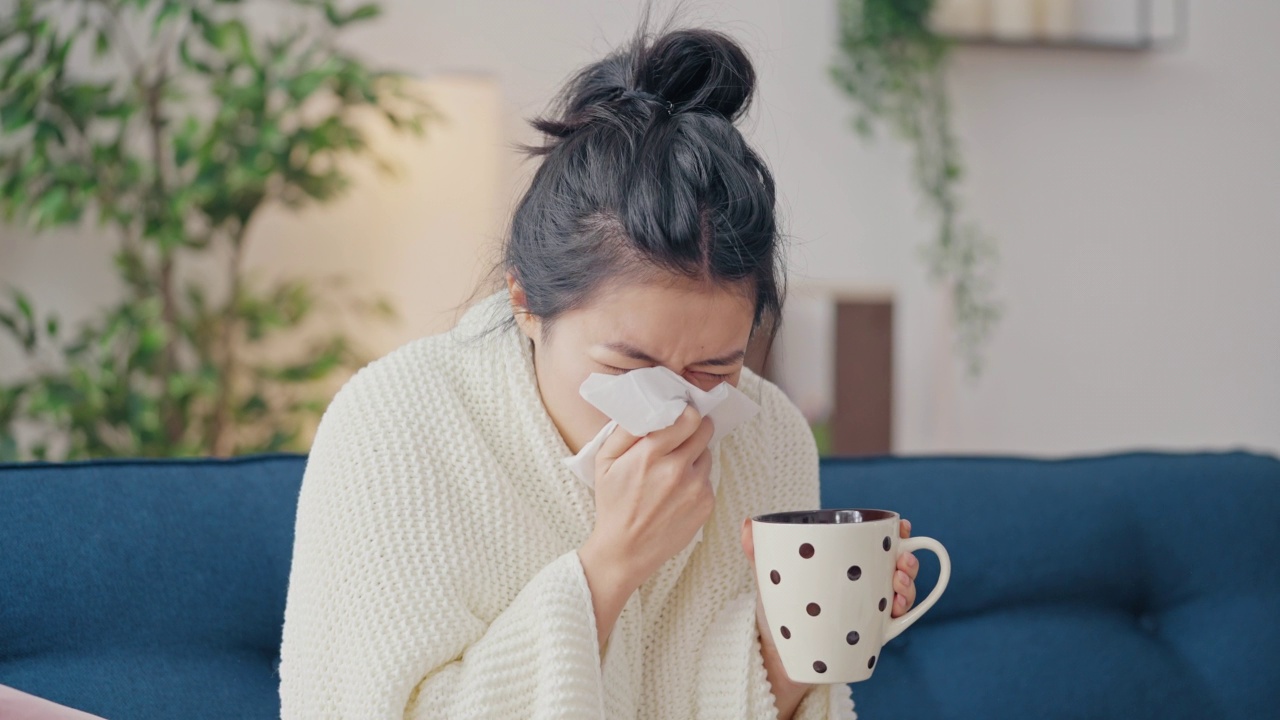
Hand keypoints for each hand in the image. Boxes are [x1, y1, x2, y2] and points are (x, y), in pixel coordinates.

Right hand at [578, 406, 714, 648]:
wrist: (625, 550)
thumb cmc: (613, 504)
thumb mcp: (605, 462)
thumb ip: (626, 431)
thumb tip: (650, 408)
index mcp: (651, 454)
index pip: (689, 418)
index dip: (687, 414)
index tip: (681, 417)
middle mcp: (677, 469)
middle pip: (704, 431)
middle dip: (694, 430)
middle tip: (682, 437)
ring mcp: (695, 488)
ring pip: (706, 455)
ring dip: (694, 457)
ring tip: (673, 472)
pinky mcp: (706, 504)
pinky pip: (708, 480)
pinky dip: (696, 481)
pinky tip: (677, 493)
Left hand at [740, 517, 920, 717]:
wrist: (778, 650)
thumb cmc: (778, 606)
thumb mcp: (770, 576)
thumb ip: (758, 550)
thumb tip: (747, 522)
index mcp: (845, 560)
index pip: (880, 541)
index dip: (899, 533)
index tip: (904, 528)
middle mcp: (864, 580)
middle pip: (899, 563)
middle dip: (909, 559)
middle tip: (900, 565)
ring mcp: (871, 605)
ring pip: (903, 590)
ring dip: (908, 585)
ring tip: (897, 586)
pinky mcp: (872, 630)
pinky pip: (897, 620)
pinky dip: (903, 612)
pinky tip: (895, 609)